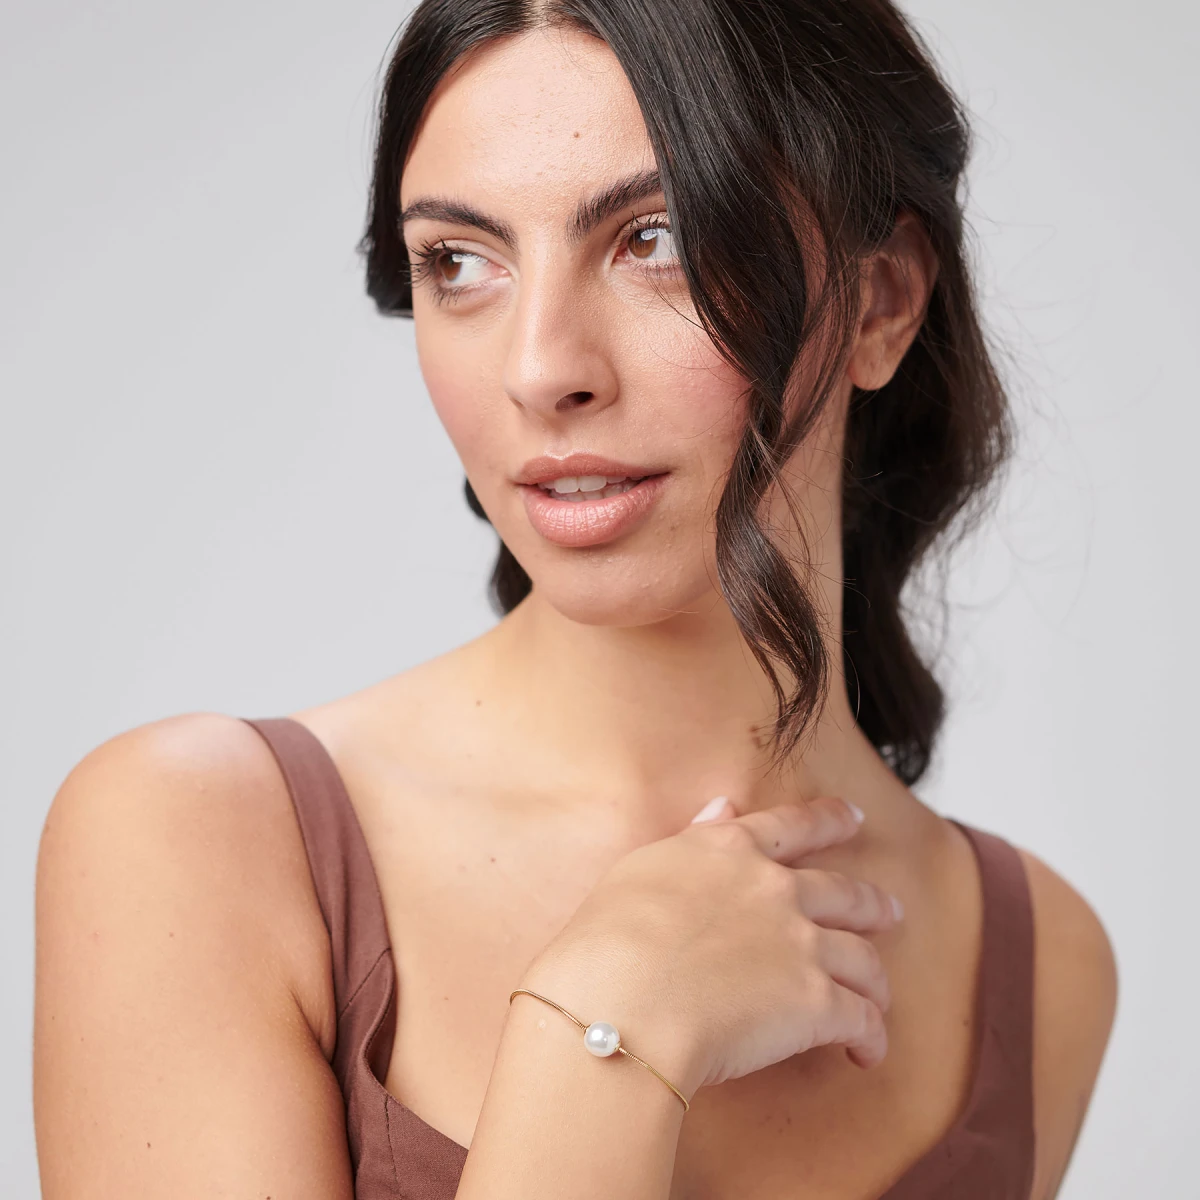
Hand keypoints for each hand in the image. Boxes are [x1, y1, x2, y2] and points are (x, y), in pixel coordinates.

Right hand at [518, 795, 901, 1100]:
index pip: (792, 826)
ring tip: (879, 998)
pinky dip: (871, 1037)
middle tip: (889, 912)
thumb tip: (723, 806)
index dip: (830, 820)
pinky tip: (866, 1053)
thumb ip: (693, 837)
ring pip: (864, 958)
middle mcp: (774, 889)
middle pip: (845, 893)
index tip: (854, 817)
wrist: (621, 998)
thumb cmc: (609, 938)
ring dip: (876, 981)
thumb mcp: (643, 867)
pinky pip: (862, 1019)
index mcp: (729, 851)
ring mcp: (801, 944)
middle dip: (872, 904)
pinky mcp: (816, 1003)